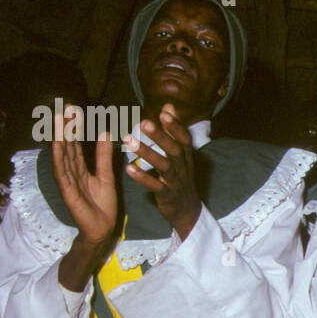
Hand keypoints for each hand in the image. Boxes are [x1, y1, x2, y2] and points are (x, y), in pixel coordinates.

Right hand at [53, 117, 117, 250]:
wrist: (103, 229)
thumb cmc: (103, 205)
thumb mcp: (106, 175)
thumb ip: (103, 155)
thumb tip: (105, 132)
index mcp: (79, 169)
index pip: (74, 144)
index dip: (74, 127)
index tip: (73, 109)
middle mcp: (70, 172)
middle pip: (66, 146)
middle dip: (65, 126)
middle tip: (65, 106)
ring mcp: (67, 181)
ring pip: (62, 155)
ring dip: (60, 137)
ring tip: (59, 118)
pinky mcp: (67, 192)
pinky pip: (62, 172)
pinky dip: (59, 158)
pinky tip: (58, 144)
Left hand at [125, 103, 201, 239]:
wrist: (188, 211)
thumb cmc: (180, 178)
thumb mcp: (180, 154)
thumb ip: (173, 130)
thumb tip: (169, 105)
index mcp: (185, 157)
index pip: (183, 138)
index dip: (175, 125)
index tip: (164, 112)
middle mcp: (182, 167)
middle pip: (174, 149)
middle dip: (160, 136)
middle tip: (143, 122)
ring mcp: (175, 182)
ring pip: (164, 166)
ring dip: (147, 153)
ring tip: (129, 142)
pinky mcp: (167, 196)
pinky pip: (156, 186)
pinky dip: (143, 177)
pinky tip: (128, 169)